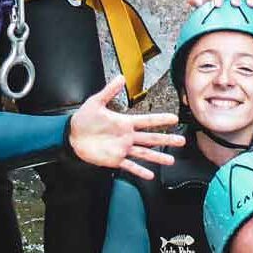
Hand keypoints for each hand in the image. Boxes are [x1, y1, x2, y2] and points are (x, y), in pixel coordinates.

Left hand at [67, 76, 181, 178]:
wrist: (71, 136)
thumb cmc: (83, 118)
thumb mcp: (96, 102)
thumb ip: (109, 91)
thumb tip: (121, 77)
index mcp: (124, 122)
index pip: (147, 121)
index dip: (160, 120)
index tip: (174, 119)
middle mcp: (127, 136)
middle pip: (151, 138)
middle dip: (166, 139)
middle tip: (181, 140)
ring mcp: (122, 149)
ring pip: (144, 153)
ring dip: (157, 157)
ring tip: (170, 160)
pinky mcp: (114, 159)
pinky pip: (129, 166)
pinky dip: (140, 171)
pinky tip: (150, 175)